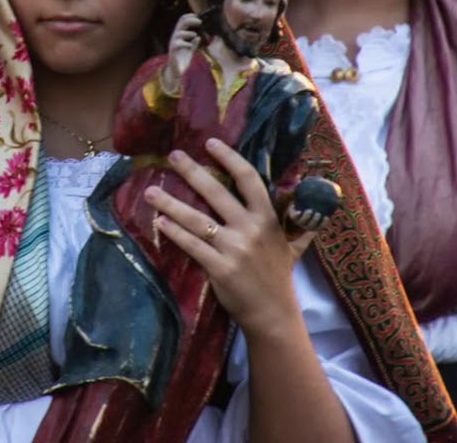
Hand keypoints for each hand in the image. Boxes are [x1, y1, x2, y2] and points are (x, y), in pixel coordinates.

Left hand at [146, 138, 313, 335]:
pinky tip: (159, 221)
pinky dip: (174, 232)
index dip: (229, 158)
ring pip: (197, 219)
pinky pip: (192, 245)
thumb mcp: (293, 246)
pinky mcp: (219, 268)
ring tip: (150, 190)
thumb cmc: (279, 277)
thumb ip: (298, 224)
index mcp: (268, 218)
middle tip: (172, 155)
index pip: (249, 179)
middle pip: (217, 193)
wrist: (273, 314)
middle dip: (192, 172)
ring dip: (171, 203)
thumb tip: (305, 202)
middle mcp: (250, 229)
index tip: (211, 143)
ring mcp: (234, 248)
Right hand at [163, 13, 202, 93]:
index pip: (182, 22)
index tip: (197, 16)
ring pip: (178, 33)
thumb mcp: (190, 51)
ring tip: (194, 35)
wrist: (176, 72)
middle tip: (199, 21)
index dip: (189, 17)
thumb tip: (198, 37)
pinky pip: (177, 44)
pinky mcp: (172, 51)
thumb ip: (194, 44)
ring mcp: (173, 44)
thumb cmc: (182, 60)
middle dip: (190, 20)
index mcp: (179, 36)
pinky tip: (190, 46)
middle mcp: (175, 38)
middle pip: (180, 24)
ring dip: (187, 33)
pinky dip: (185, 43)